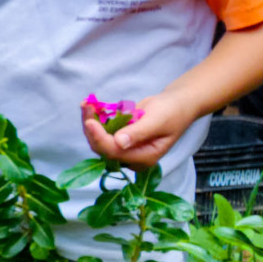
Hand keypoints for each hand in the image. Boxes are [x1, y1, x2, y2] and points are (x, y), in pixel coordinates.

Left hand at [80, 92, 197, 171]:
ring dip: (90, 121)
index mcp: (144, 158)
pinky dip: (95, 118)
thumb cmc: (172, 112)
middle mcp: (131, 157)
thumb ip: (138, 133)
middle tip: (86, 106)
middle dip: (91, 128)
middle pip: (102, 148)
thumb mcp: (157, 121)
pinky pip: (102, 130)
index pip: (115, 153)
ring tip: (85, 104)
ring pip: (98, 139)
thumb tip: (119, 143)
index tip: (90, 122)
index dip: (100, 138)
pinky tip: (89, 106)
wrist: (177, 104)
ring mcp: (124, 147)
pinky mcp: (118, 137)